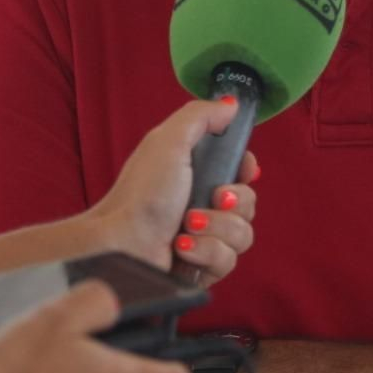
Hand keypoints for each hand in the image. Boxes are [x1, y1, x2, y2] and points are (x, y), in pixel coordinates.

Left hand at [87, 99, 258, 285]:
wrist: (122, 243)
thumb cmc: (141, 193)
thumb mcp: (169, 141)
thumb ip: (201, 116)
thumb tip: (231, 104)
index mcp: (197, 174)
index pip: (242, 171)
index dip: (246, 171)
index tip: (242, 170)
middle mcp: (204, 205)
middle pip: (249, 203)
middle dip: (232, 202)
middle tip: (211, 199)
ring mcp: (205, 238)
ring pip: (243, 235)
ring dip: (217, 228)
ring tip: (187, 225)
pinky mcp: (204, 268)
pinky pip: (228, 260)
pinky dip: (206, 252)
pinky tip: (183, 247)